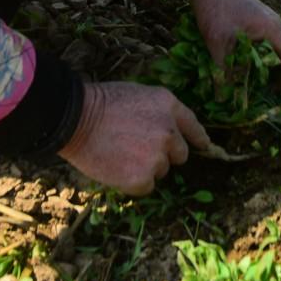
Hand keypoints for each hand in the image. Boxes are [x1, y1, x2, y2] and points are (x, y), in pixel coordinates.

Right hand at [58, 82, 211, 194]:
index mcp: (169, 106)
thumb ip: (159, 112)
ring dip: (146, 167)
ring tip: (120, 153)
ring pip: (161, 171)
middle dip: (164, 154)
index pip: (193, 127)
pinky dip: (133, 182)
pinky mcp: (142, 178)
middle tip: (136, 147)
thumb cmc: (101, 103)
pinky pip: (146, 186)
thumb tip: (170, 134)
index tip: (204, 146)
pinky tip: (116, 167)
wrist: (76, 119)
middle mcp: (169, 132)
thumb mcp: (138, 94)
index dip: (198, 139)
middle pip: (180, 154)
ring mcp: (157, 157)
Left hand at [177, 0, 280, 97]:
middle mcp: (275, 27)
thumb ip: (222, 72)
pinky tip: (246, 73)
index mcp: (273, 31)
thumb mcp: (217, 42)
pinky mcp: (256, 21)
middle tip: (275, 104)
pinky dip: (259, 61)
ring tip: (260, 93)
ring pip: (273, 54)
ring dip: (268, 72)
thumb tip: (222, 100)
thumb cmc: (215, 5)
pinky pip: (264, 46)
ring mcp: (266, 23)